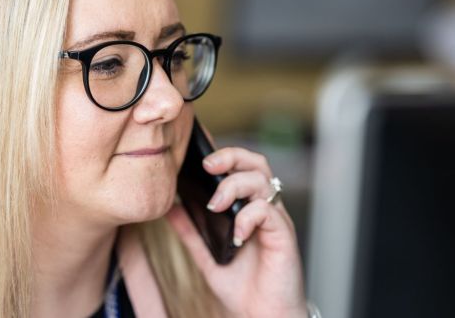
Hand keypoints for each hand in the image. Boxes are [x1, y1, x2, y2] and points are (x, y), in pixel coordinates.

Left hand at [166, 147, 306, 317]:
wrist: (264, 317)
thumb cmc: (244, 288)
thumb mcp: (208, 257)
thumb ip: (191, 232)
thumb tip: (170, 209)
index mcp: (250, 208)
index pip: (242, 167)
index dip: (223, 154)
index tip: (197, 155)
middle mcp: (266, 209)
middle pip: (256, 163)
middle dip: (231, 156)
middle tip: (207, 166)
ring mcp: (276, 221)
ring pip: (263, 180)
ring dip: (235, 186)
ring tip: (216, 206)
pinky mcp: (284, 236)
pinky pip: (269, 211)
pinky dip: (248, 216)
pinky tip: (237, 235)